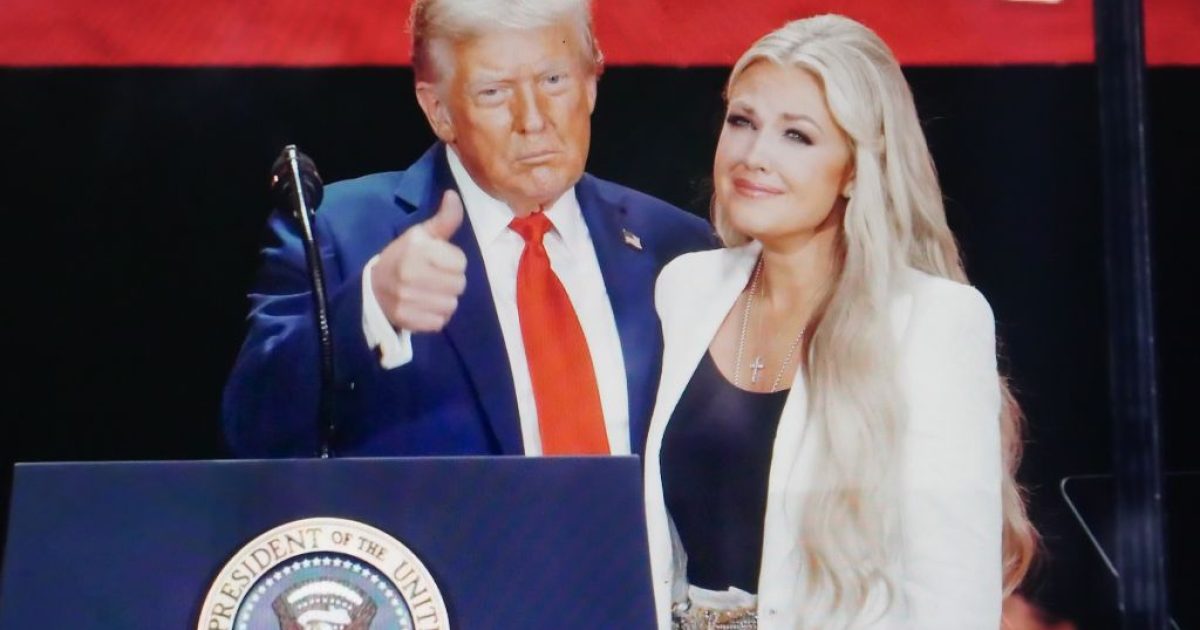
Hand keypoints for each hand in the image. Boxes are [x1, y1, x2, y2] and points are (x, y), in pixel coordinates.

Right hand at [371, 190, 466, 331]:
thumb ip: (444, 219)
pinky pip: (439, 322)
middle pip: (459, 285)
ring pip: (451, 305)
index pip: (461, 263)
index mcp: (416, 249)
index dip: (453, 262)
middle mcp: (410, 273)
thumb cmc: (403, 257)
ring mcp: (407, 299)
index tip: (438, 261)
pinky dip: (436, 317)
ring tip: (430, 293)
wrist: (373, 287)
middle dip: (451, 281)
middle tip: (435, 278)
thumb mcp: (421, 235)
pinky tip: (424, 307)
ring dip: (445, 300)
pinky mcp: (407, 319)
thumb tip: (453, 196)